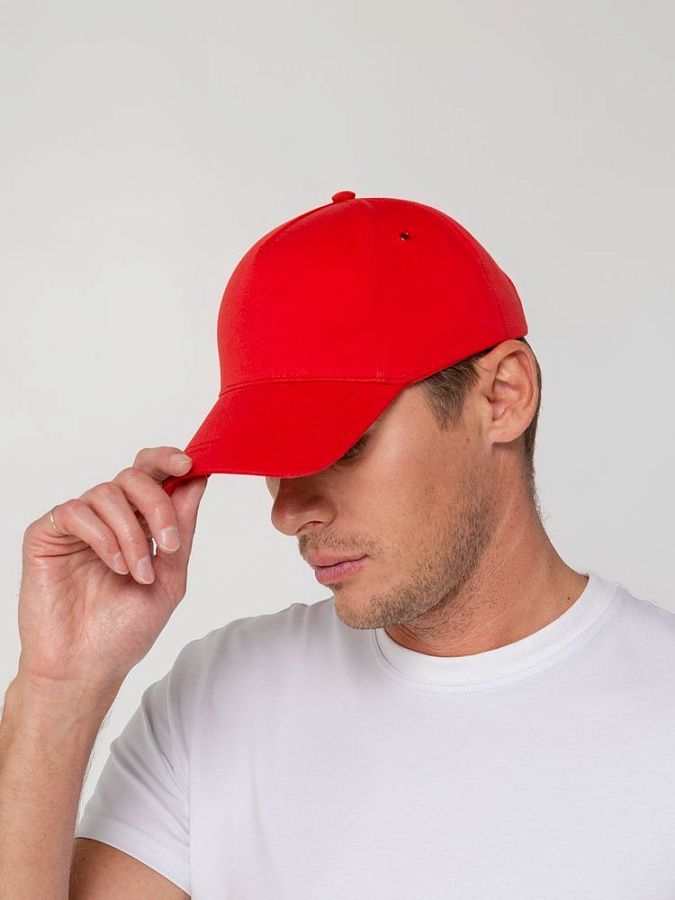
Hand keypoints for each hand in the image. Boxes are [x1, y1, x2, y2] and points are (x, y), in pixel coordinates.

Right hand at [15, 447, 207, 698]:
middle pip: (133, 476)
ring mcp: (77, 525)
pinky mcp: (46, 535)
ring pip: (107, 492)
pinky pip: (76, 511)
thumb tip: (197, 480)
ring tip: (137, 573)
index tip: (191, 463)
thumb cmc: (124, 630)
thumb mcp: (171, 577)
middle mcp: (107, 518)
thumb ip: (182, 529)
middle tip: (169, 544)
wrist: (86, 668)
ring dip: (132, 534)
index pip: (151, 474)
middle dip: (158, 505)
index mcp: (136, 523)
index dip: (169, 460)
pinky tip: (112, 565)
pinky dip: (102, 536)